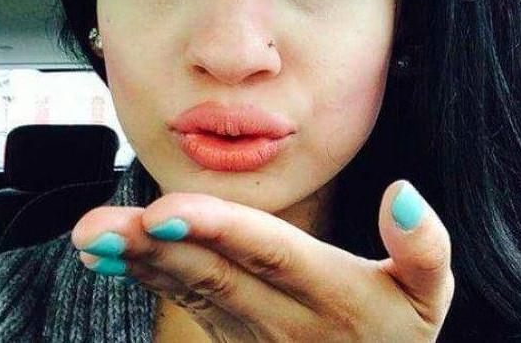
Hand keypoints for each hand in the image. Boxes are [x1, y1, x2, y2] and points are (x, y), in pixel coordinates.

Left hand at [71, 180, 454, 341]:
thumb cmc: (394, 335)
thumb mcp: (427, 295)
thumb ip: (424, 247)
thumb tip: (403, 192)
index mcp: (329, 294)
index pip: (267, 252)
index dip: (217, 229)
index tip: (164, 212)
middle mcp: (280, 316)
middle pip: (213, 273)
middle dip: (154, 247)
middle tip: (96, 228)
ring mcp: (248, 330)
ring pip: (190, 289)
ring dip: (139, 262)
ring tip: (93, 238)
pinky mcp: (229, 331)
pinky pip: (184, 300)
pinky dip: (145, 275)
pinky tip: (108, 256)